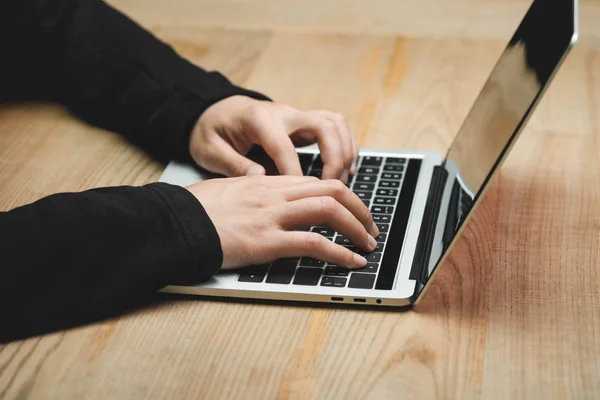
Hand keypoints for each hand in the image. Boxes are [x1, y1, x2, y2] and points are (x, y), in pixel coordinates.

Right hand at [186, 176, 378, 269]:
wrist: (173, 222)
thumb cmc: (194, 210)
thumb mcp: (227, 192)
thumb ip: (251, 191)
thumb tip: (263, 196)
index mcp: (267, 183)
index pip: (316, 183)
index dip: (342, 197)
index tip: (351, 211)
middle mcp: (275, 194)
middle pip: (332, 191)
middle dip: (360, 209)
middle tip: (370, 228)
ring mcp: (272, 216)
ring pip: (330, 211)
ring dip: (357, 229)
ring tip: (368, 246)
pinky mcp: (267, 241)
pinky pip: (314, 243)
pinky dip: (339, 254)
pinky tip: (351, 262)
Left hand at [189, 96, 357, 181]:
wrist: (216, 111)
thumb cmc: (212, 132)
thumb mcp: (209, 150)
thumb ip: (232, 164)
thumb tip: (259, 177)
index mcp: (258, 119)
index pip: (283, 146)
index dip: (294, 173)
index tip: (300, 198)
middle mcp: (283, 113)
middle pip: (324, 126)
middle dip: (333, 158)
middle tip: (330, 188)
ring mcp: (297, 115)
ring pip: (335, 123)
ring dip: (345, 152)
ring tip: (342, 181)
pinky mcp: (304, 122)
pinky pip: (336, 127)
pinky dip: (347, 146)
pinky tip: (346, 170)